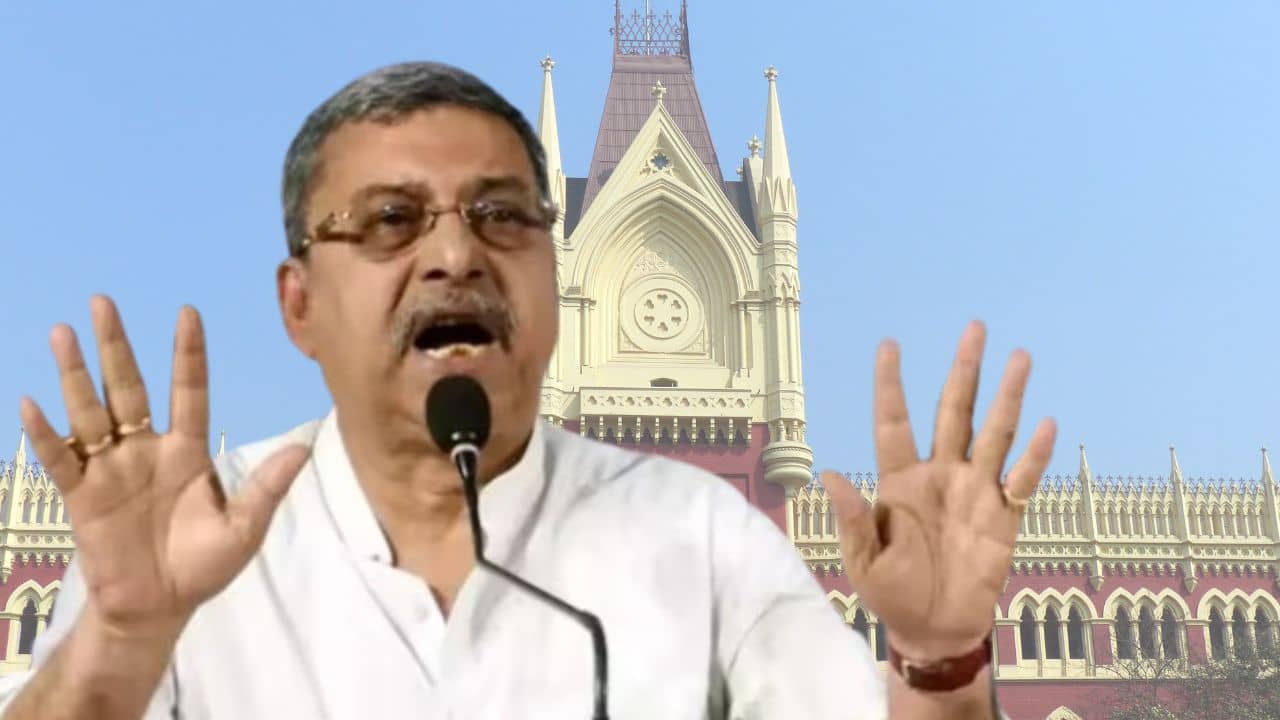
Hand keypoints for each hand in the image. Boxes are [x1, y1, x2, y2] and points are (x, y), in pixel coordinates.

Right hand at [19, 296, 307, 639]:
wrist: (159, 608)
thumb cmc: (204, 566)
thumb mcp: (244, 529)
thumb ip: (266, 487)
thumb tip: (303, 448)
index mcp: (188, 451)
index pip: (189, 391)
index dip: (187, 354)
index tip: (187, 312)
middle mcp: (146, 450)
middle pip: (129, 387)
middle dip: (116, 347)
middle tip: (103, 302)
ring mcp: (111, 469)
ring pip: (90, 411)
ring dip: (75, 374)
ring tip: (63, 333)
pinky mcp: (81, 495)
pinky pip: (60, 458)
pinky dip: (44, 433)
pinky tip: (31, 402)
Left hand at [824, 321, 1055, 661]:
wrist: (935, 630)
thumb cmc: (892, 594)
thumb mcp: (863, 560)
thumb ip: (852, 518)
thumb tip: (829, 475)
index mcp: (899, 481)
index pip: (893, 423)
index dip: (890, 385)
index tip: (890, 344)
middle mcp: (940, 475)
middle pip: (953, 411)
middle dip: (963, 370)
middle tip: (975, 328)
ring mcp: (975, 491)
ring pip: (994, 433)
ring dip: (1008, 396)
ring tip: (1020, 357)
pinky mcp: (1005, 516)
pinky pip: (1023, 479)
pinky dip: (1035, 455)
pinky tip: (1046, 425)